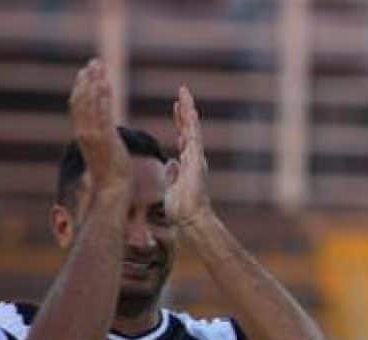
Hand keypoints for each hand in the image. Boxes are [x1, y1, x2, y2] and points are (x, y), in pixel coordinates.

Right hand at [68, 59, 129, 192]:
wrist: (112, 189)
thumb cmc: (111, 174)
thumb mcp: (102, 151)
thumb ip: (101, 137)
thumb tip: (104, 129)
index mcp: (82, 134)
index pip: (78, 106)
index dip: (82, 88)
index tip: (86, 73)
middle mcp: (84, 132)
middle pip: (81, 99)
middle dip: (87, 79)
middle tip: (94, 63)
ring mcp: (93, 135)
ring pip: (90, 102)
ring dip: (94, 82)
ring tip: (100, 66)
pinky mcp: (105, 138)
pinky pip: (102, 112)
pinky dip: (102, 96)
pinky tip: (106, 83)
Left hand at [165, 85, 214, 228]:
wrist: (191, 218)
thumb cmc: (181, 209)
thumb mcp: (172, 186)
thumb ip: (172, 174)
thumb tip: (170, 163)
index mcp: (187, 162)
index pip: (182, 137)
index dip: (180, 121)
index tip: (177, 107)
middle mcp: (193, 157)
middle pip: (188, 128)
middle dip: (185, 110)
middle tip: (182, 92)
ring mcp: (196, 156)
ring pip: (192, 127)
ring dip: (188, 109)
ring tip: (184, 92)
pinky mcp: (196, 158)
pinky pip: (193, 135)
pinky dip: (190, 121)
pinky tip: (187, 108)